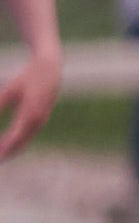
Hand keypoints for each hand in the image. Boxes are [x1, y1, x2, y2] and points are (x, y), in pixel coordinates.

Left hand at [0, 42, 54, 160]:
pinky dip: (17, 142)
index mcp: (30, 115)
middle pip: (20, 144)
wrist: (50, 69)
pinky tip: (7, 144)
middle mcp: (38, 121)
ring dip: (11, 149)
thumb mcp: (9, 91)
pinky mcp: (41, 119)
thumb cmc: (27, 77)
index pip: (14, 139)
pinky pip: (28, 135)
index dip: (3, 150)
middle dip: (6, 153)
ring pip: (24, 141)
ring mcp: (41, 121)